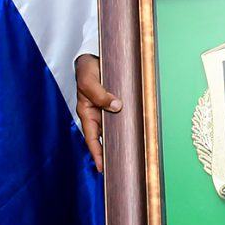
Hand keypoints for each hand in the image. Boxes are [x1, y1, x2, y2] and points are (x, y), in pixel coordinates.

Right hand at [75, 54, 121, 172]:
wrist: (93, 56)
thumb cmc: (87, 69)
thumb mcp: (89, 81)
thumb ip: (100, 95)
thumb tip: (116, 107)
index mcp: (86, 112)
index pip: (92, 138)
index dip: (97, 153)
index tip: (103, 168)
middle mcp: (97, 113)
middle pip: (104, 137)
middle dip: (111, 152)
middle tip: (121, 167)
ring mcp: (106, 108)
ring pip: (114, 128)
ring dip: (122, 138)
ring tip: (132, 154)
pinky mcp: (115, 102)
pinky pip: (122, 116)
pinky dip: (128, 123)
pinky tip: (138, 130)